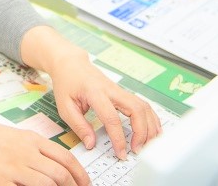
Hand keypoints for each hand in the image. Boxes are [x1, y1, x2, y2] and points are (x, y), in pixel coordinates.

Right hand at [0, 115, 89, 185]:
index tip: (85, 184)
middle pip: (60, 175)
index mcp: (32, 140)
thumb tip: (57, 167)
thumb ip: (36, 150)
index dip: (80, 174)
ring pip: (47, 185)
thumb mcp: (17, 136)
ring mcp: (13, 168)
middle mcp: (26, 153)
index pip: (66, 158)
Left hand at [47, 47, 161, 158]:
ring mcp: (119, 90)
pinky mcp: (123, 93)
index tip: (121, 154)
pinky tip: (152, 131)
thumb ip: (79, 126)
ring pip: (143, 106)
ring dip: (149, 126)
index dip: (119, 138)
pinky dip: (150, 118)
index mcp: (95, 93)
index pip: (112, 118)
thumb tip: (91, 144)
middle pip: (136, 109)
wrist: (71, 64)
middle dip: (141, 132)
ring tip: (147, 144)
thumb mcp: (65, 106)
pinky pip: (142, 104)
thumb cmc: (67, 83)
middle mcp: (112, 90)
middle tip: (137, 150)